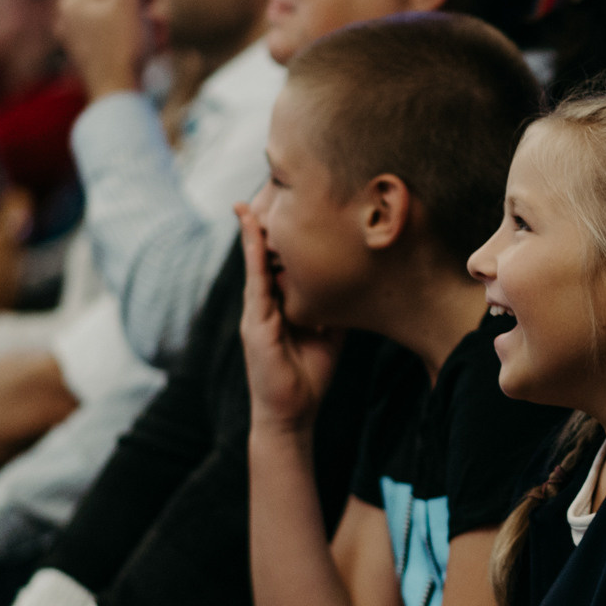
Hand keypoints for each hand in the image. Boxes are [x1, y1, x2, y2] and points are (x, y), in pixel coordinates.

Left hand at [56, 0, 150, 99]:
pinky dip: (141, 40)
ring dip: (148, 24)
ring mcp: (83, 39)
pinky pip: (124, 37)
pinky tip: (150, 50)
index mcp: (72, 0)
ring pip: (126, 17)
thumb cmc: (122, 49)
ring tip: (154, 39)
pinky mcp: (96, 56)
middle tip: (156, 17)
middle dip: (145, 6)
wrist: (121, 100)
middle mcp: (71, 17)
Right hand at [236, 207, 341, 431]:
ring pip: (255, 263)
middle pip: (264, 257)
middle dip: (264, 226)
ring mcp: (257, 312)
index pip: (280, 263)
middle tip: (269, 191)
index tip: (291, 206)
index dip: (283, 236)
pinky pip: (255, 280)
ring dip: (254, 232)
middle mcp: (266, 304)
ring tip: (251, 201)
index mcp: (281, 305)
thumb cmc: (310, 376)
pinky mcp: (255, 322)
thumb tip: (353, 282)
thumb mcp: (329, 333)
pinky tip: (254, 230)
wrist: (292, 414)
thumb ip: (332, 306)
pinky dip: (253, 253)